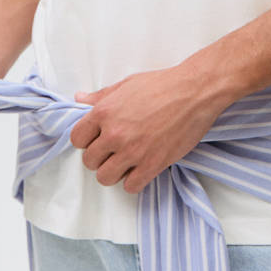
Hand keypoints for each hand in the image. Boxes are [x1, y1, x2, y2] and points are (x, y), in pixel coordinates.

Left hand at [69, 64, 226, 193]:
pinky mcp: (152, 164)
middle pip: (89, 161)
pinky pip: (130, 186)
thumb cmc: (162, 84)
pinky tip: (141, 167)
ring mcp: (133, 151)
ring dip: (114, 171)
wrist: (194, 91)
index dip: (86, 140)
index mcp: (105, 111)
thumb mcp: (127, 84)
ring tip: (126, 161)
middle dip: (100, 157)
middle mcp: (114, 134)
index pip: (76, 139)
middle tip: (114, 150)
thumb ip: (101, 96)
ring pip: (105, 177)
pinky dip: (133, 180)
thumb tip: (79, 98)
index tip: (97, 139)